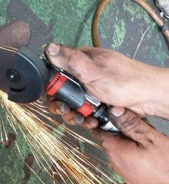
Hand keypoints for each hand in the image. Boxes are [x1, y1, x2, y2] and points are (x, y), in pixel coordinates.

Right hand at [44, 43, 168, 126]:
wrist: (148, 98)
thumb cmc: (126, 81)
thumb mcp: (93, 70)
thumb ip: (70, 60)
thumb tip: (50, 48)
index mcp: (81, 61)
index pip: (55, 71)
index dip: (51, 86)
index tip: (55, 95)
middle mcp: (84, 74)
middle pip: (60, 92)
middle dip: (62, 105)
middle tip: (68, 111)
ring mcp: (90, 89)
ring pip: (71, 104)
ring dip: (74, 115)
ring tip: (82, 119)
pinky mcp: (95, 101)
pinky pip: (83, 112)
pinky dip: (85, 119)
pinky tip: (91, 120)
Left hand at [93, 107, 168, 183]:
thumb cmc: (165, 172)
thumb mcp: (151, 140)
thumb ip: (132, 125)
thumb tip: (115, 110)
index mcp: (114, 149)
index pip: (98, 129)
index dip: (104, 117)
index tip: (114, 109)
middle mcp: (114, 160)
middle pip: (110, 136)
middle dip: (122, 127)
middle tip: (140, 122)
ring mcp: (122, 169)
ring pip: (120, 146)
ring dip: (131, 138)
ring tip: (149, 136)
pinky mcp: (131, 174)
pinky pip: (128, 156)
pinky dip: (136, 148)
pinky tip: (150, 149)